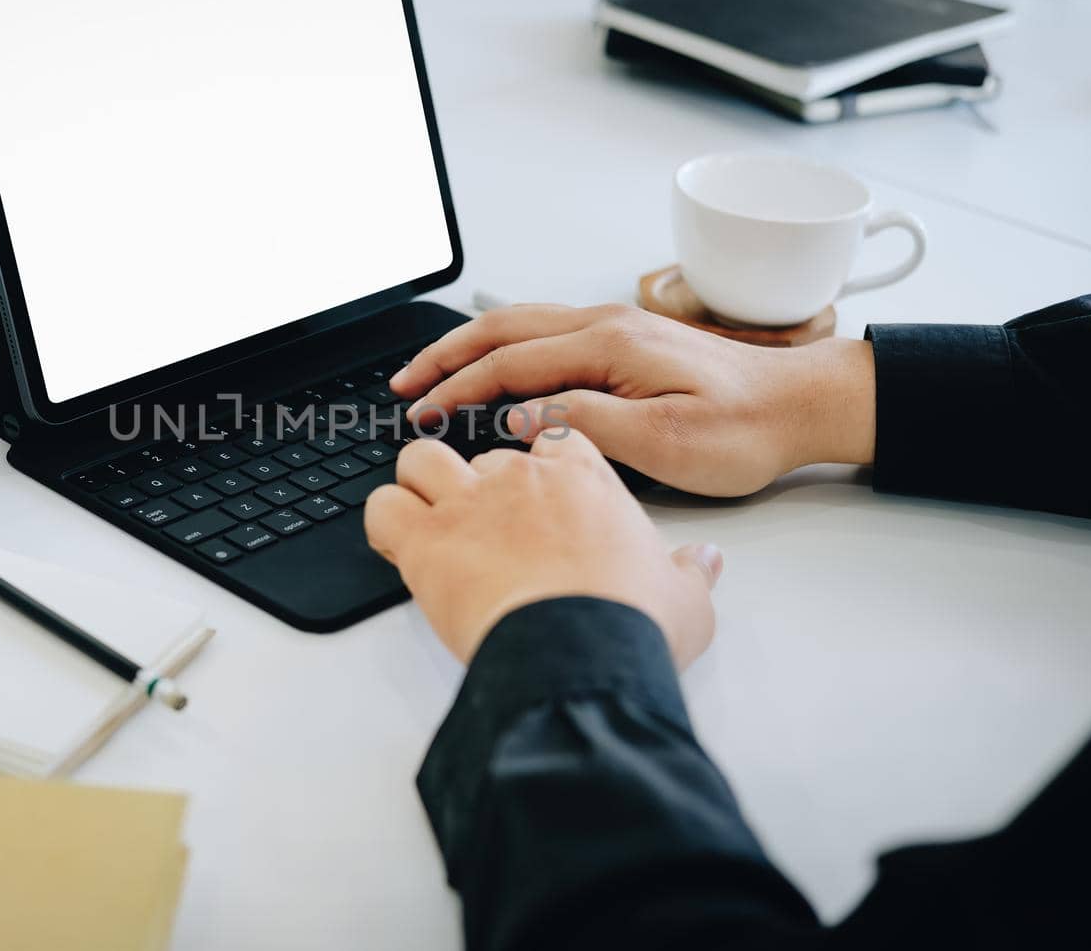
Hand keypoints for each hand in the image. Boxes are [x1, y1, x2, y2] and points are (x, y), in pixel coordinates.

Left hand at [363, 432, 721, 667]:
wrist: (583, 652)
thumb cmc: (632, 623)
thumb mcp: (685, 596)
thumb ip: (692, 572)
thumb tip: (707, 563)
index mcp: (584, 478)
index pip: (550, 438)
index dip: (537, 460)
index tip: (534, 487)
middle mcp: (521, 477)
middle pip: (483, 453)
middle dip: (478, 484)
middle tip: (482, 526)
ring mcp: (468, 503)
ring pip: (421, 458)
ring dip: (418, 484)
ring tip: (426, 520)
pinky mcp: (425, 540)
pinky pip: (383, 507)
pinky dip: (382, 523)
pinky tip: (396, 546)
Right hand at [389, 303, 875, 497]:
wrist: (802, 404)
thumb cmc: (746, 429)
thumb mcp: (666, 443)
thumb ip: (585, 424)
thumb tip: (518, 415)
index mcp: (611, 345)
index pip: (509, 364)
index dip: (456, 391)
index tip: (420, 417)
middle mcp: (607, 324)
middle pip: (502, 329)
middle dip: (443, 356)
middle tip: (400, 387)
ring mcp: (616, 327)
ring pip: (521, 324)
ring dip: (468, 347)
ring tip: (429, 374)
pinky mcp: (626, 341)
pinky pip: (545, 333)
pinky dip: (502, 347)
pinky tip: (491, 367)